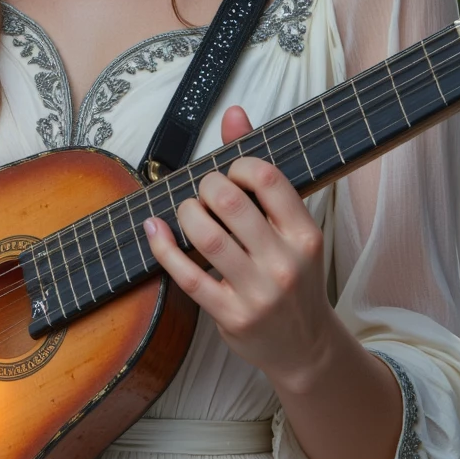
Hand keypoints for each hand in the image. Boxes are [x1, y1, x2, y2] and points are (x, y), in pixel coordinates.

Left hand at [144, 104, 337, 391]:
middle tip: (203, 193)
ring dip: (185, 213)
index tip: (229, 173)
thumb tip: (234, 112)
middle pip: (230, 203)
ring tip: (186, 211)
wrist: (305, 346)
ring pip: (207, 237)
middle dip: (205, 187)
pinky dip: (163, 248)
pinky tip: (154, 230)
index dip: (237, 164)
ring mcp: (258, 292)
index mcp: (305, 233)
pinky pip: (187, 276)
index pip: (266, 178)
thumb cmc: (293, 275)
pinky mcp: (231, 315)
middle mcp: (285, 262)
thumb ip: (260, 172)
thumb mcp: (290, 226)